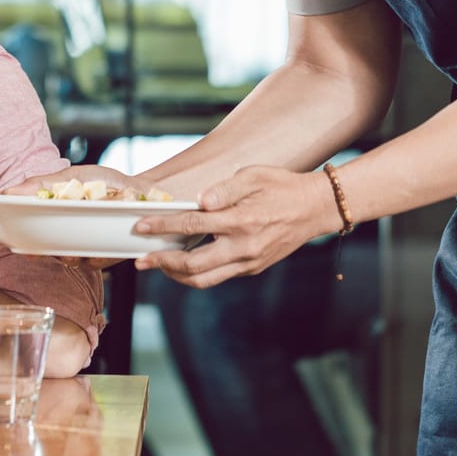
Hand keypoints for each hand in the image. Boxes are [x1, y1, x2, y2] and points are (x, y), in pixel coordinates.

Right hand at [12, 164, 148, 267]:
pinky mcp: (105, 257)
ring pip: (67, 259)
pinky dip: (98, 252)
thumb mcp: (73, 176)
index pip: (28, 233)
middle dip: (45, 249)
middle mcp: (65, 236)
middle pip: (45, 251)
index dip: (19, 238)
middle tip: (49, 243)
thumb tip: (8, 192)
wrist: (144, 191)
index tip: (12, 238)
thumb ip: (43, 184)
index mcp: (53, 217)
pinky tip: (106, 236)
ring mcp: (84, 248)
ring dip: (71, 250)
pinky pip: (93, 262)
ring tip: (84, 232)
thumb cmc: (106, 181)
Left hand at [130, 166, 338, 288]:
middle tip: (140, 258)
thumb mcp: (254, 176)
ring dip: (176, 275)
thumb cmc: (282, 187)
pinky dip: (197, 273)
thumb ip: (224, 189)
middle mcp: (243, 246)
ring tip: (159, 265)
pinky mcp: (253, 268)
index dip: (162, 226)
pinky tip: (184, 263)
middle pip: (192, 264)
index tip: (141, 226)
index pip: (191, 225)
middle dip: (162, 262)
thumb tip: (200, 201)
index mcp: (240, 220)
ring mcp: (248, 261)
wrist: (316, 209)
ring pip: (204, 279)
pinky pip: (219, 276)